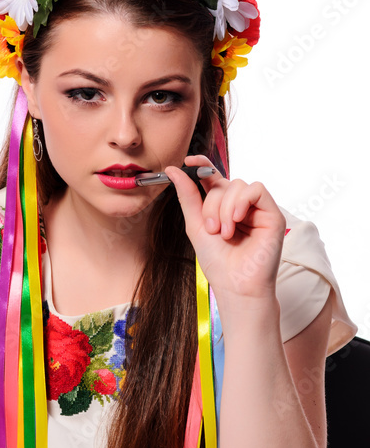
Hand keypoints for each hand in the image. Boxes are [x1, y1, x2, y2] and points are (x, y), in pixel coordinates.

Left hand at [164, 154, 285, 301]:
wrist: (236, 286)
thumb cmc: (218, 262)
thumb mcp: (195, 225)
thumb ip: (188, 196)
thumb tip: (173, 170)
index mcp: (222, 208)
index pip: (214, 178)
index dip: (202, 166)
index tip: (188, 161)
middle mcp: (241, 206)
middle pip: (223, 183)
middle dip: (212, 205)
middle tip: (211, 229)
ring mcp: (257, 209)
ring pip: (238, 185)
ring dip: (225, 208)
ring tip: (225, 232)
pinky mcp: (272, 214)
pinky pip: (257, 190)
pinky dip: (242, 202)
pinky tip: (237, 221)